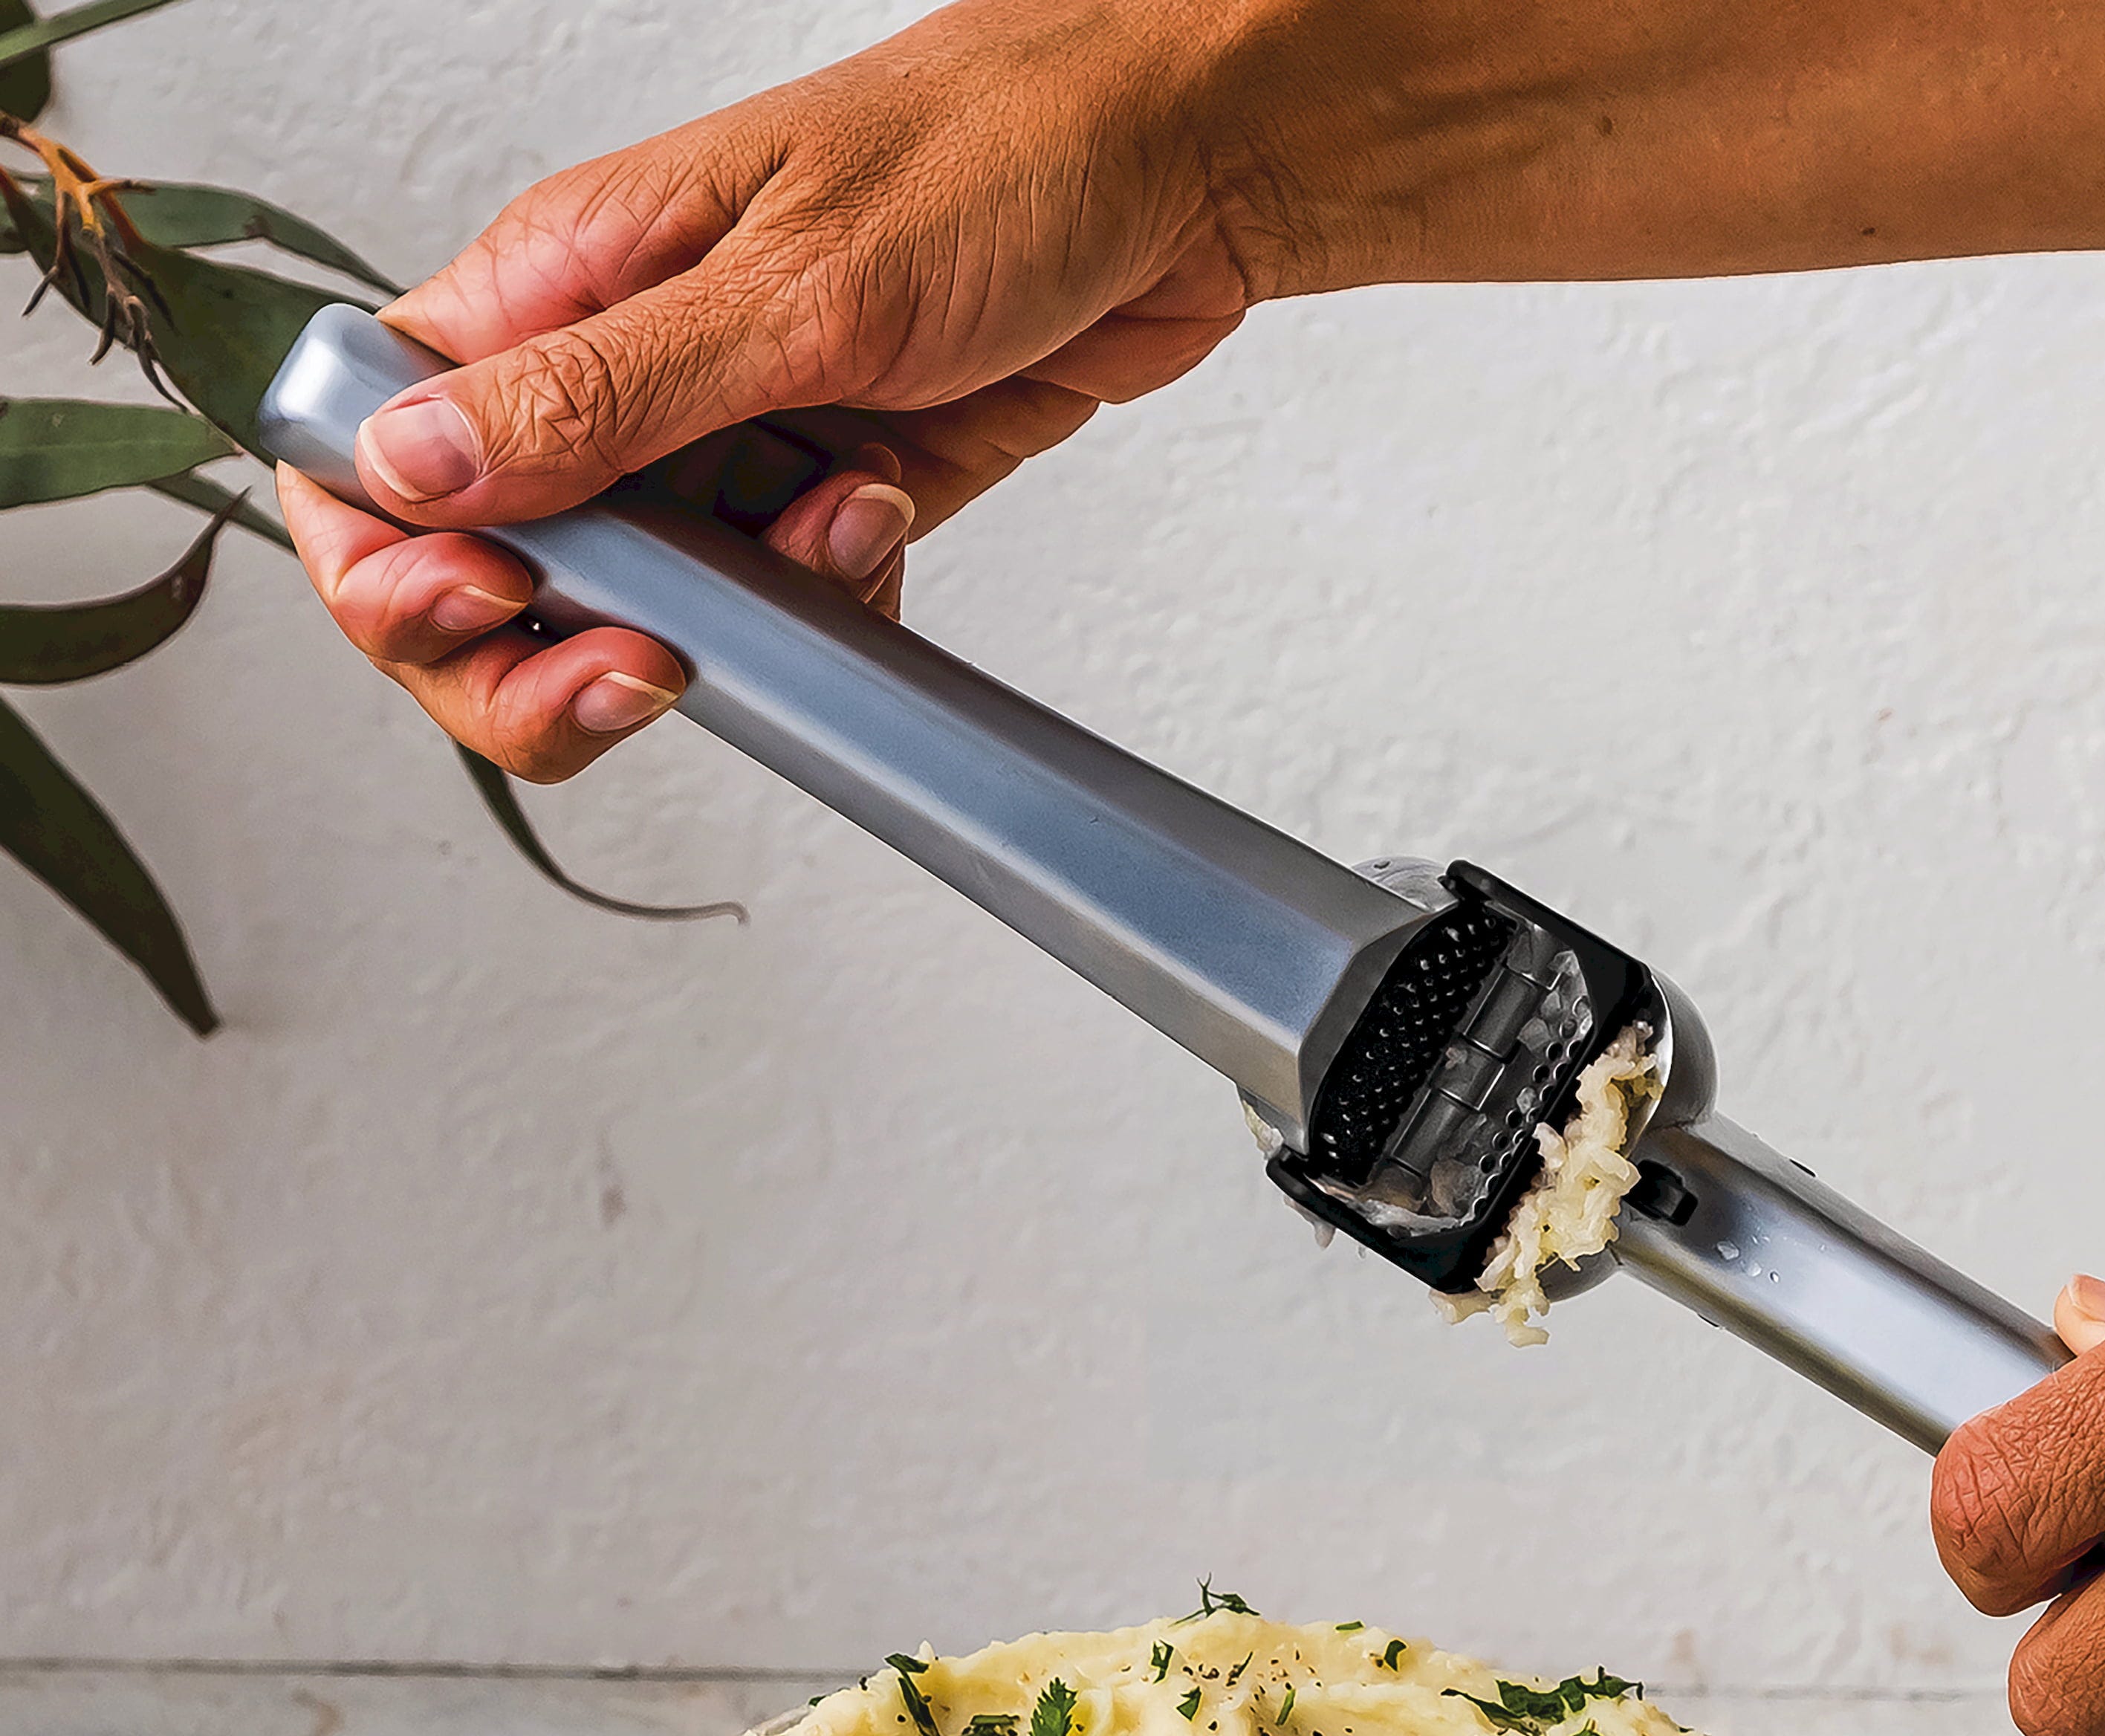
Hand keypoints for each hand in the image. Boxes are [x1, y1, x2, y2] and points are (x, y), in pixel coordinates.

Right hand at [283, 0, 1261, 781]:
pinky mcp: (832, 479)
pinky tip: (886, 521)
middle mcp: (625, 362)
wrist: (1181, 168)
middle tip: (652, 663)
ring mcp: (730, 430)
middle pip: (497, 570)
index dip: (395, 562)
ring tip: (838, 521)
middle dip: (550, 651)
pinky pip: (782, 603)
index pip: (376, 449)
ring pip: (647, 604)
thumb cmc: (999, 156)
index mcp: (560, 282)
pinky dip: (830, 603)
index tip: (493, 600)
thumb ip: (598, 399)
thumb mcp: (791, 289)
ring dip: (734, 615)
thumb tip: (406, 472)